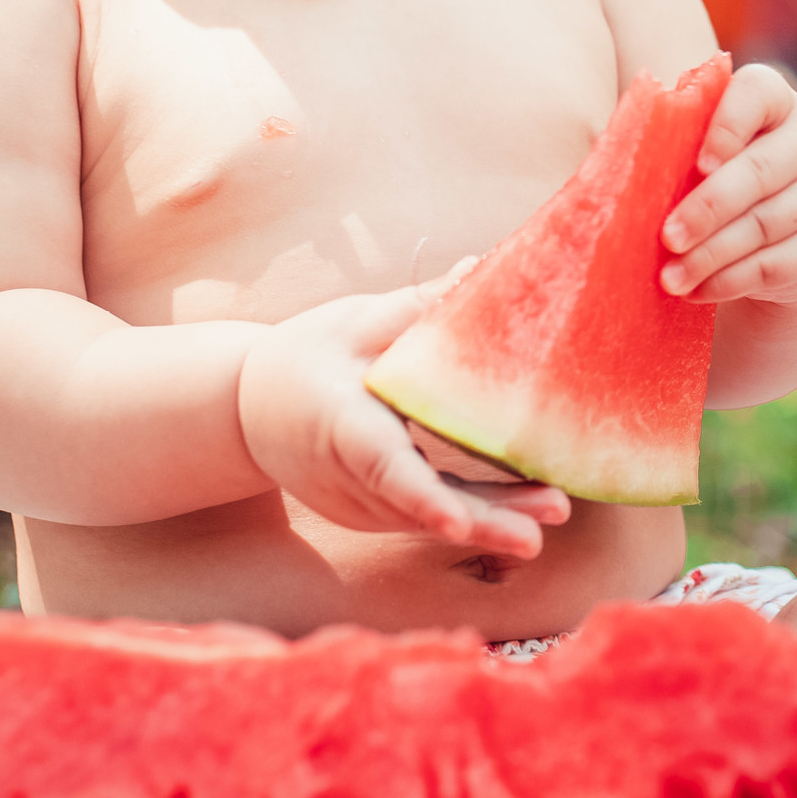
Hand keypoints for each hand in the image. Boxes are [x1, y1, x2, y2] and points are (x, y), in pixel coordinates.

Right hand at [237, 285, 569, 556]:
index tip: (455, 521)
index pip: (381, 467)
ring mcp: (360, 505)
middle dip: (481, 520)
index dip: (420, 496)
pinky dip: (474, 509)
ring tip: (552, 507)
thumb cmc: (304, 357)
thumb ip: (420, 308)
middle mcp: (348, 479)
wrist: (244, 412)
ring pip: (430, 515)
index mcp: (340, 424)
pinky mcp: (375, 513)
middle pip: (418, 506)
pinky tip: (528, 503)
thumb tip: (483, 268)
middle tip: (539, 529)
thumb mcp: (355, 323)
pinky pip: (427, 512)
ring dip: (493, 517)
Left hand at [659, 63, 796, 306]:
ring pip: (765, 225)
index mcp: (776, 101)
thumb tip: (617, 163)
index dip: (728, 127)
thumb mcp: (714, 150)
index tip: (698, 165)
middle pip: (759, 171)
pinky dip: (730, 279)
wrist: (795, 233)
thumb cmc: (728, 175)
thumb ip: (682, 144)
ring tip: (670, 278)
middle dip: (707, 209)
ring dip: (711, 254)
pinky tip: (696, 290)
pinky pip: (776, 264)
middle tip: (666, 237)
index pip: (759, 94)